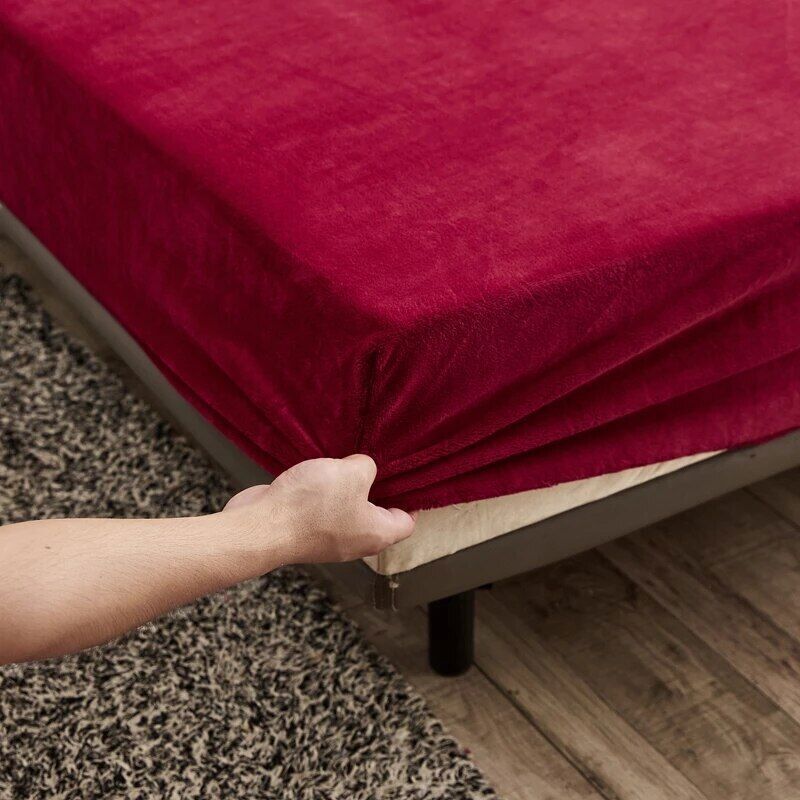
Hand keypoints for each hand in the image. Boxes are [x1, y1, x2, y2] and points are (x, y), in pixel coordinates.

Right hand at [224, 455, 415, 563]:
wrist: (261, 526)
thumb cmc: (311, 506)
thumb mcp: (352, 473)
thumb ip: (367, 467)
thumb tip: (363, 468)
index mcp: (377, 534)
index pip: (406, 522)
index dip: (410, 501)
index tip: (407, 479)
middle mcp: (355, 542)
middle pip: (376, 516)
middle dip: (375, 488)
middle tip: (374, 462)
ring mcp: (328, 539)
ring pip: (346, 511)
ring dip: (344, 488)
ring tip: (343, 462)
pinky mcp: (304, 531)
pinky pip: (322, 510)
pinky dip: (322, 493)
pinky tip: (318, 472)